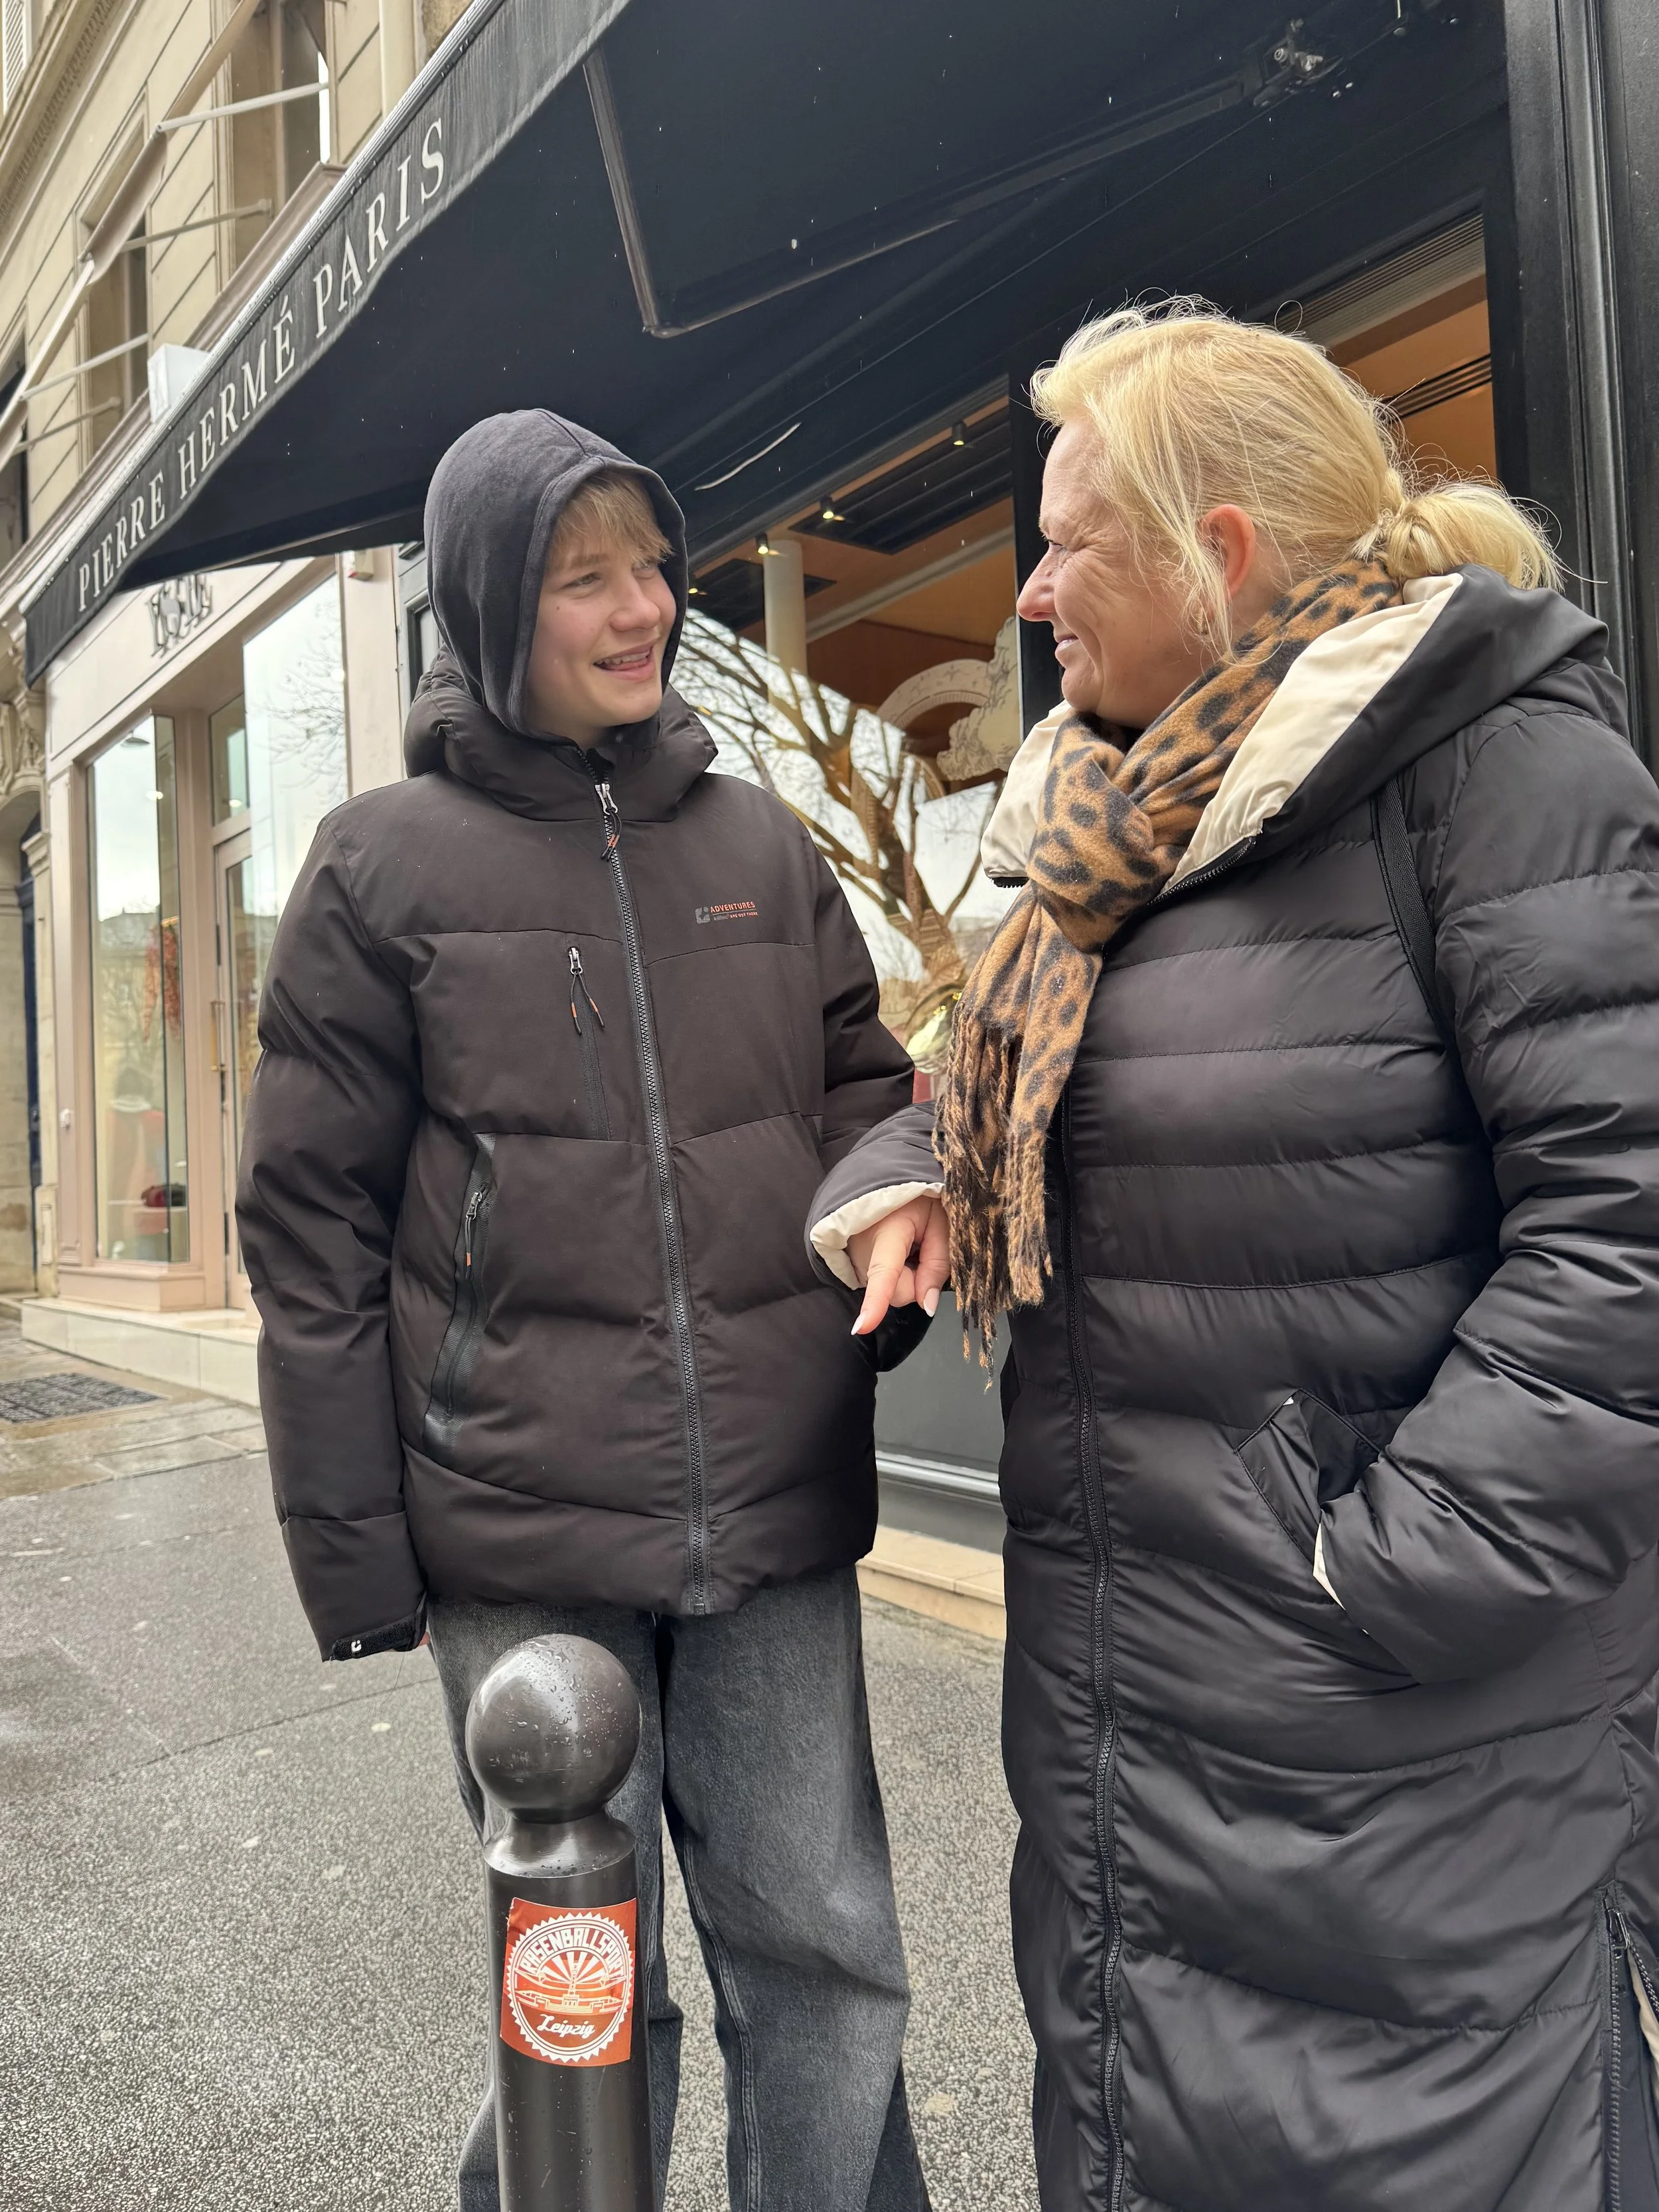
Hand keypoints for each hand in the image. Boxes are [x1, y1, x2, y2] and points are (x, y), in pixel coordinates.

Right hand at [847, 1193, 948, 1336]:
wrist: (886, 1181)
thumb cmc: (917, 1198)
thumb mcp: (939, 1222)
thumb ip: (938, 1263)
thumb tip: (927, 1305)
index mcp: (887, 1234)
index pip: (883, 1274)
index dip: (874, 1303)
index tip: (862, 1327)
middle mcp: (863, 1251)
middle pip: (897, 1293)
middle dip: (916, 1281)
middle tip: (924, 1248)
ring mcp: (854, 1260)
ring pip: (889, 1290)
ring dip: (905, 1276)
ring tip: (908, 1243)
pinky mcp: (853, 1265)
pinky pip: (880, 1283)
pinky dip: (894, 1272)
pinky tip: (896, 1249)